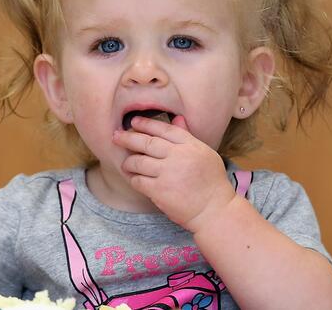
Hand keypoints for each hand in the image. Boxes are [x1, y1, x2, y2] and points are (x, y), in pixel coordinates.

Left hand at [113, 115, 235, 231]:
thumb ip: (187, 138)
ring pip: (138, 161)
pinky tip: (133, 179)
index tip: (133, 122)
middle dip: (128, 138)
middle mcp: (179, 156)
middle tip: (116, 136)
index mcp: (191, 146)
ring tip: (126, 163)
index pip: (164, 129)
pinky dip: (133, 179)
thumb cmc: (211, 183)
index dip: (146, 124)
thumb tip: (176, 119)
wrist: (215, 211)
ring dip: (129, 162)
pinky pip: (138, 180)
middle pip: (147, 142)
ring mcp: (168, 173)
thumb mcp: (205, 155)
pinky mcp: (160, 190)